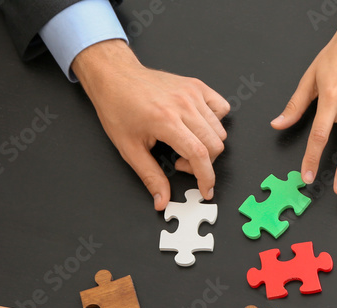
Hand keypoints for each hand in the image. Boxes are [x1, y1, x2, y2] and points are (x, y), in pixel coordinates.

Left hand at [73, 40, 229, 210]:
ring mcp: (192, 93)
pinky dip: (215, 122)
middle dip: (204, 163)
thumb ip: (150, 177)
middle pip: (215, 144)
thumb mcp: (130, 149)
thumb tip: (162, 200)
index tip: (206, 190)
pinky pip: (222, 108)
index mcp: (166, 121)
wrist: (115, 77)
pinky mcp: (196, 86)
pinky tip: (197, 126)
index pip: (200, 155)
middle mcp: (183, 105)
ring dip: (208, 145)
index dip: (206, 178)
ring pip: (220, 130)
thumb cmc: (118, 108)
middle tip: (182, 162)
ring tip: (185, 144)